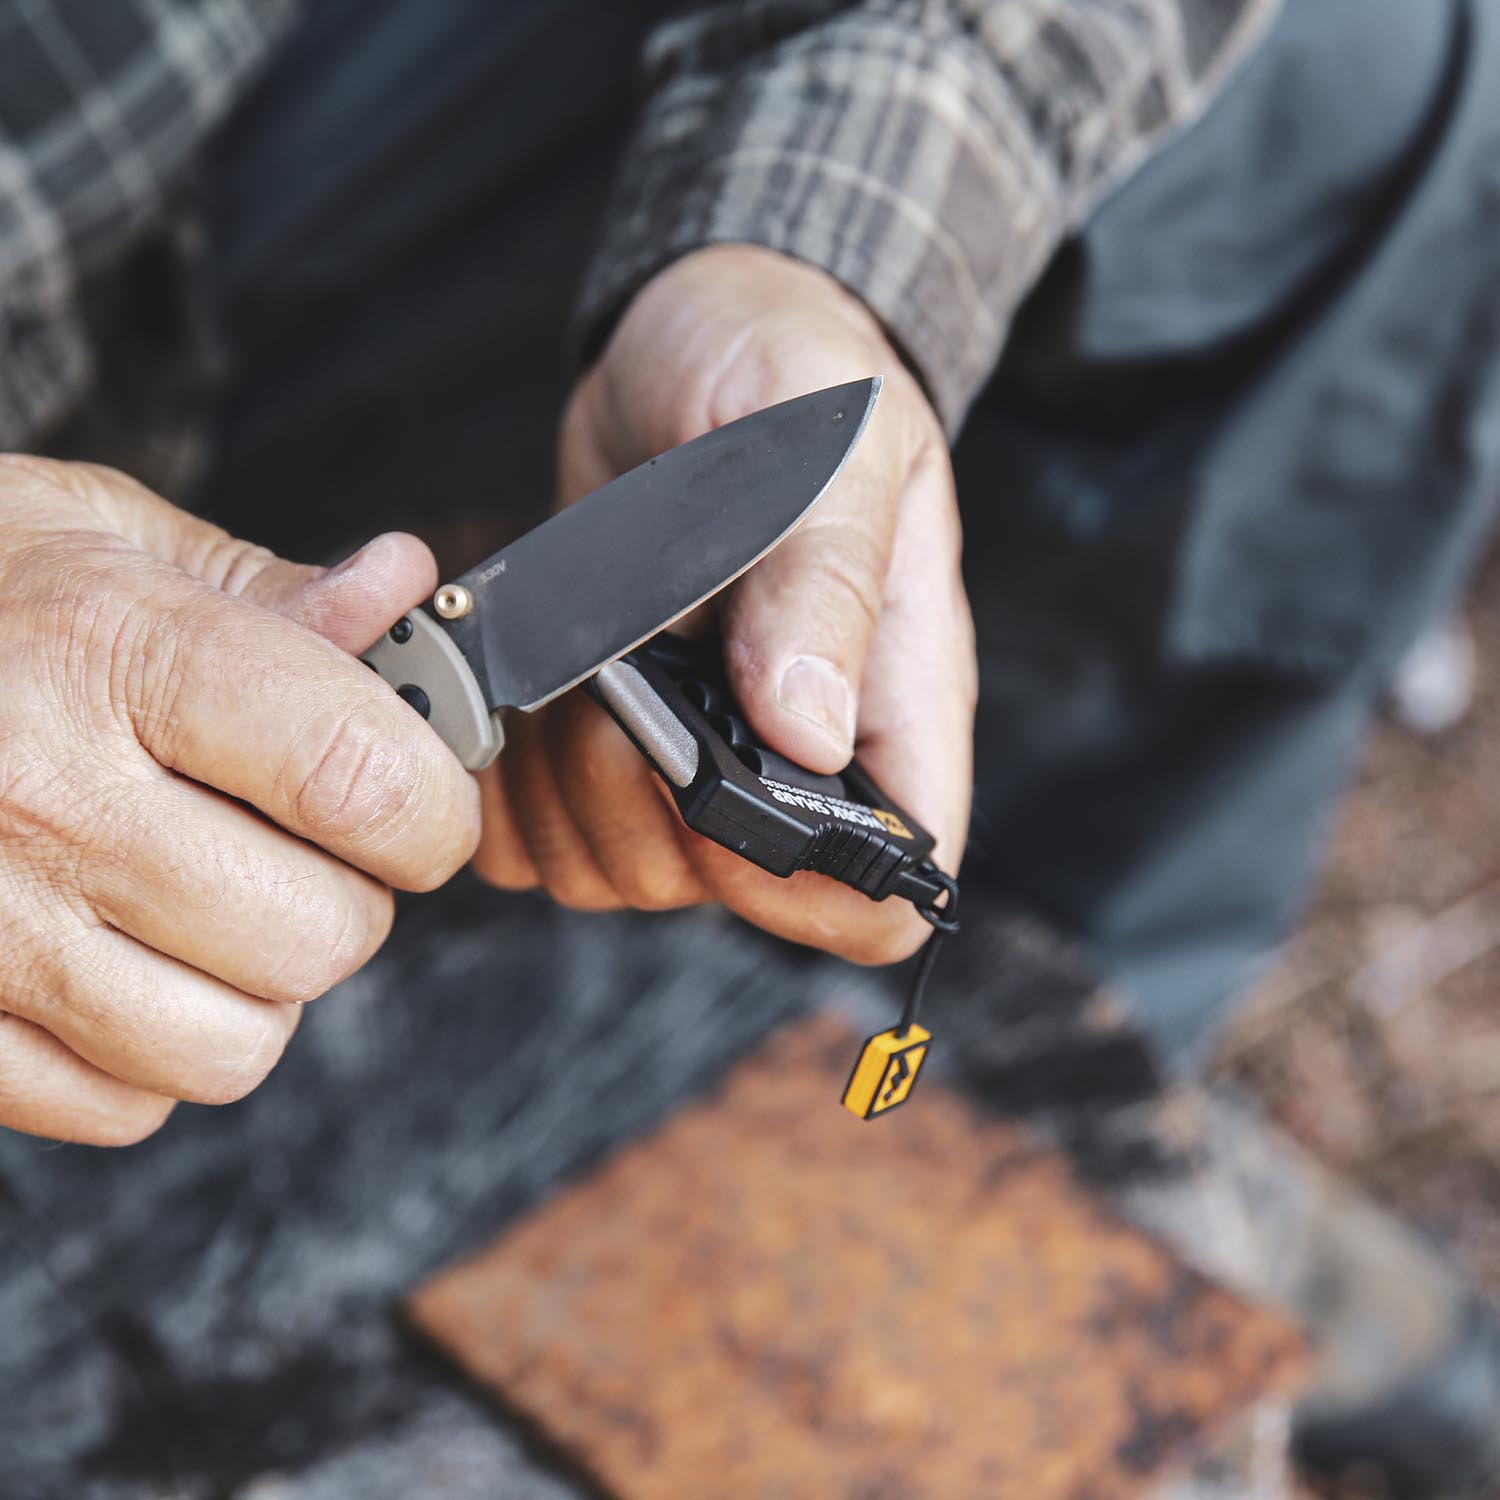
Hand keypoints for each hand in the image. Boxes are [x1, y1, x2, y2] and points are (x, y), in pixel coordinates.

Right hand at [0, 457, 478, 1144]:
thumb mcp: (103, 534)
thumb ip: (271, 588)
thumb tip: (400, 592)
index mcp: (108, 651)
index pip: (359, 774)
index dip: (435, 806)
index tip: (428, 803)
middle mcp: (39, 800)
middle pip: (318, 934)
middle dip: (354, 895)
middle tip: (304, 841)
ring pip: (234, 1045)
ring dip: (262, 983)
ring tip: (213, 898)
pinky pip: (124, 1104)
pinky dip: (157, 1049)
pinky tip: (122, 955)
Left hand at [473, 245, 974, 963]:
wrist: (698, 340)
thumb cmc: (792, 372)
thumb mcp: (832, 443)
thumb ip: (825, 577)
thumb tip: (806, 731)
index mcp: (888, 705)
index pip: (885, 891)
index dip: (809, 889)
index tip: (725, 800)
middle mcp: (794, 754)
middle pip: (725, 894)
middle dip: (646, 811)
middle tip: (617, 692)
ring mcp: (696, 756)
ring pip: (618, 872)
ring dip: (563, 792)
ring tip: (566, 674)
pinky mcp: (605, 740)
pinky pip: (540, 833)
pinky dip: (506, 789)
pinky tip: (515, 696)